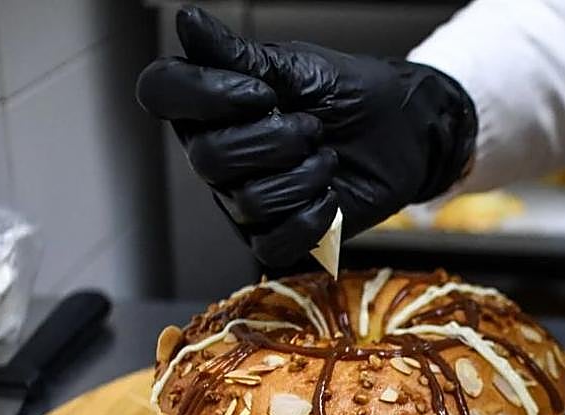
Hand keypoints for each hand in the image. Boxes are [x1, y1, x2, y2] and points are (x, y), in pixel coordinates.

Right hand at [135, 5, 476, 265]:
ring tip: (326, 157)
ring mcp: (244, 200)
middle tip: (312, 127)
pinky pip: (272, 244)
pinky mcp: (278, 235)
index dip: (208, 95)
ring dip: (302, 177)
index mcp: (212, 104)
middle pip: (208, 159)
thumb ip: (238, 54)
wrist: (401, 132)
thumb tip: (188, 22)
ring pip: (247, 203)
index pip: (162, 93)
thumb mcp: (297, 67)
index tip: (261, 91)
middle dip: (274, 141)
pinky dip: (310, 219)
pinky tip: (330, 196)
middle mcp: (219, 154)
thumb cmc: (350, 96)